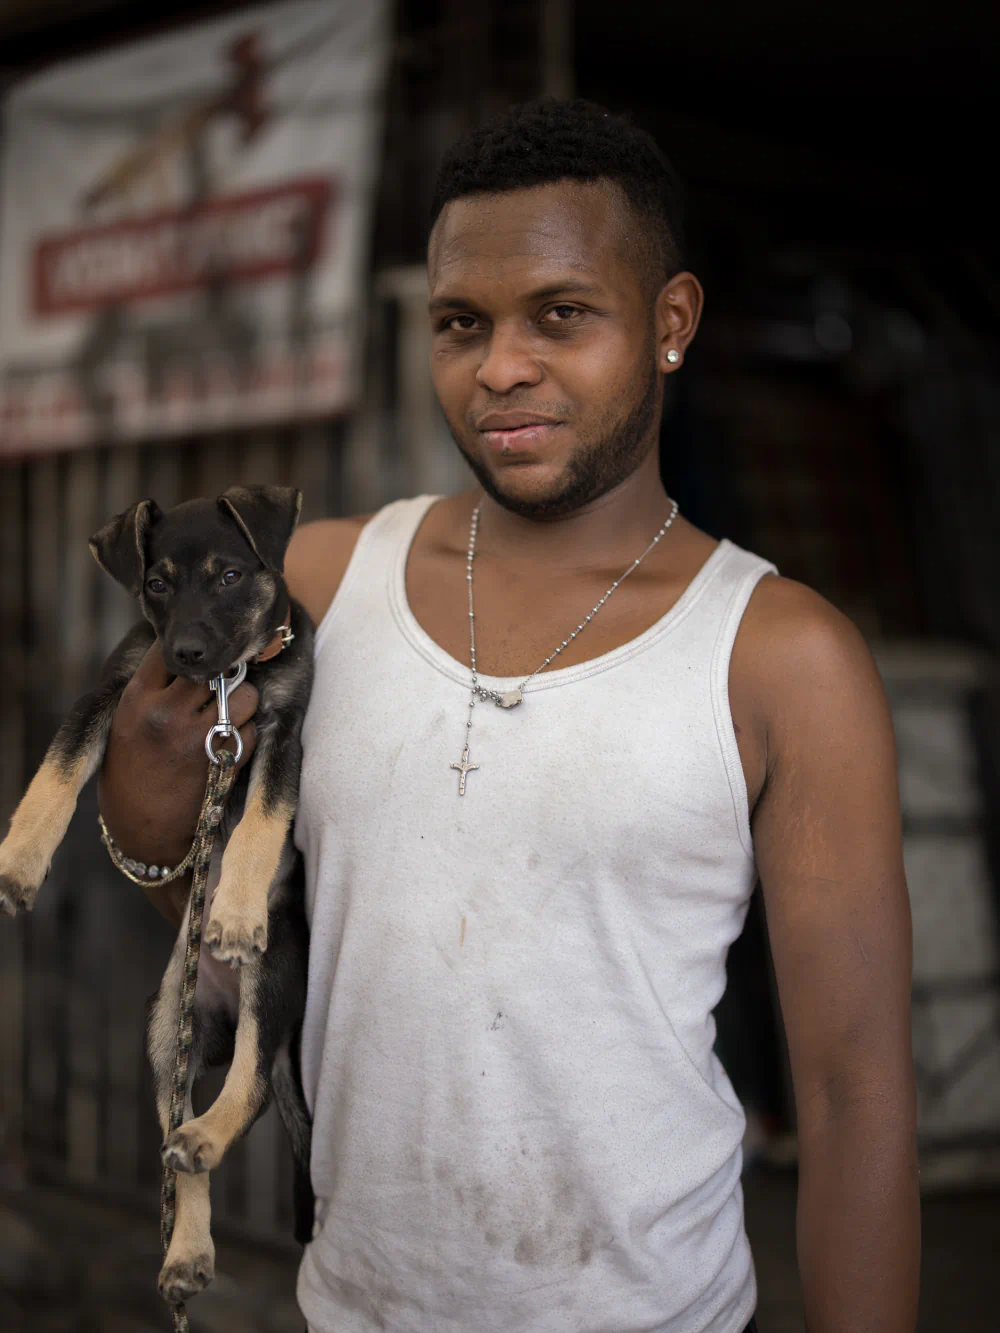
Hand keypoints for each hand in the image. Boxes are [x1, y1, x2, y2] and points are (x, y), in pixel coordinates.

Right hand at [97, 640, 256, 925]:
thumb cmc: (131, 773)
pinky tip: (230, 741)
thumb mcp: (124, 725)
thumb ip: (151, 691)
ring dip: (243, 702)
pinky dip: (248, 732)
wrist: (144, 831)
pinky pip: (254, 730)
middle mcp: (168, 714)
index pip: (168, 652)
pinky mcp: (225, 761)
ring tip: (228, 714)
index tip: (193, 658)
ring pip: (245, 696)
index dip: (186, 653)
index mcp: (137, 701)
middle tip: (219, 686)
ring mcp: (199, 738)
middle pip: (215, 669)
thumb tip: (189, 656)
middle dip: (221, 676)